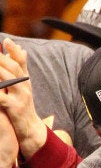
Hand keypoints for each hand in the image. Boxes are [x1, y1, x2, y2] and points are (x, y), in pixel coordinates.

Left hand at [0, 38, 47, 158]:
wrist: (30, 128)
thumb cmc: (23, 105)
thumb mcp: (23, 85)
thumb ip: (21, 68)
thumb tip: (21, 50)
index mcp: (25, 80)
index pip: (21, 62)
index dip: (14, 51)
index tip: (6, 40)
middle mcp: (24, 86)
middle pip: (13, 68)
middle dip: (1, 59)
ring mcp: (20, 96)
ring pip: (7, 79)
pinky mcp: (14, 107)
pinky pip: (1, 97)